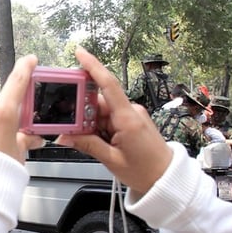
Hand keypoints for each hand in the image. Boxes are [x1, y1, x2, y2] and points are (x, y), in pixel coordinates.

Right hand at [54, 47, 171, 194]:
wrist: (166, 179)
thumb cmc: (146, 171)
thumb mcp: (111, 160)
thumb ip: (87, 145)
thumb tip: (65, 136)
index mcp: (127, 119)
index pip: (108, 85)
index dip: (93, 66)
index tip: (80, 53)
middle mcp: (130, 112)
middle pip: (98, 102)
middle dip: (81, 113)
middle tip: (72, 130)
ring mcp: (131, 116)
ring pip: (101, 112)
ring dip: (90, 125)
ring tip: (91, 144)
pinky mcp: (131, 122)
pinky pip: (108, 119)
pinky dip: (98, 128)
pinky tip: (98, 142)